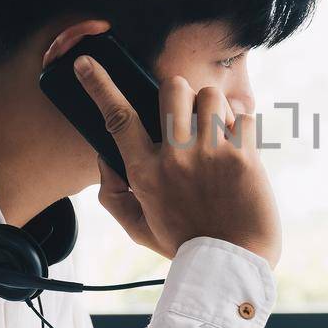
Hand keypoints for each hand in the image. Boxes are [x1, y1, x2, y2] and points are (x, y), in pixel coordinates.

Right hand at [74, 56, 281, 266]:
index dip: (99, 85)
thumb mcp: (138, 227)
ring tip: (217, 134)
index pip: (117, 117)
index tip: (85, 63)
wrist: (232, 265)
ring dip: (213, 108)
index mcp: (144, 173)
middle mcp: (173, 158)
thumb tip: (105, 157)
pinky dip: (242, 127)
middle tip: (188, 116)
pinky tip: (240, 150)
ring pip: (209, 95)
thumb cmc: (185, 244)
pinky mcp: (242, 155)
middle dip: (180, 93)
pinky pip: (243, 115)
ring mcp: (209, 153)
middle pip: (171, 88)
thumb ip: (113, 193)